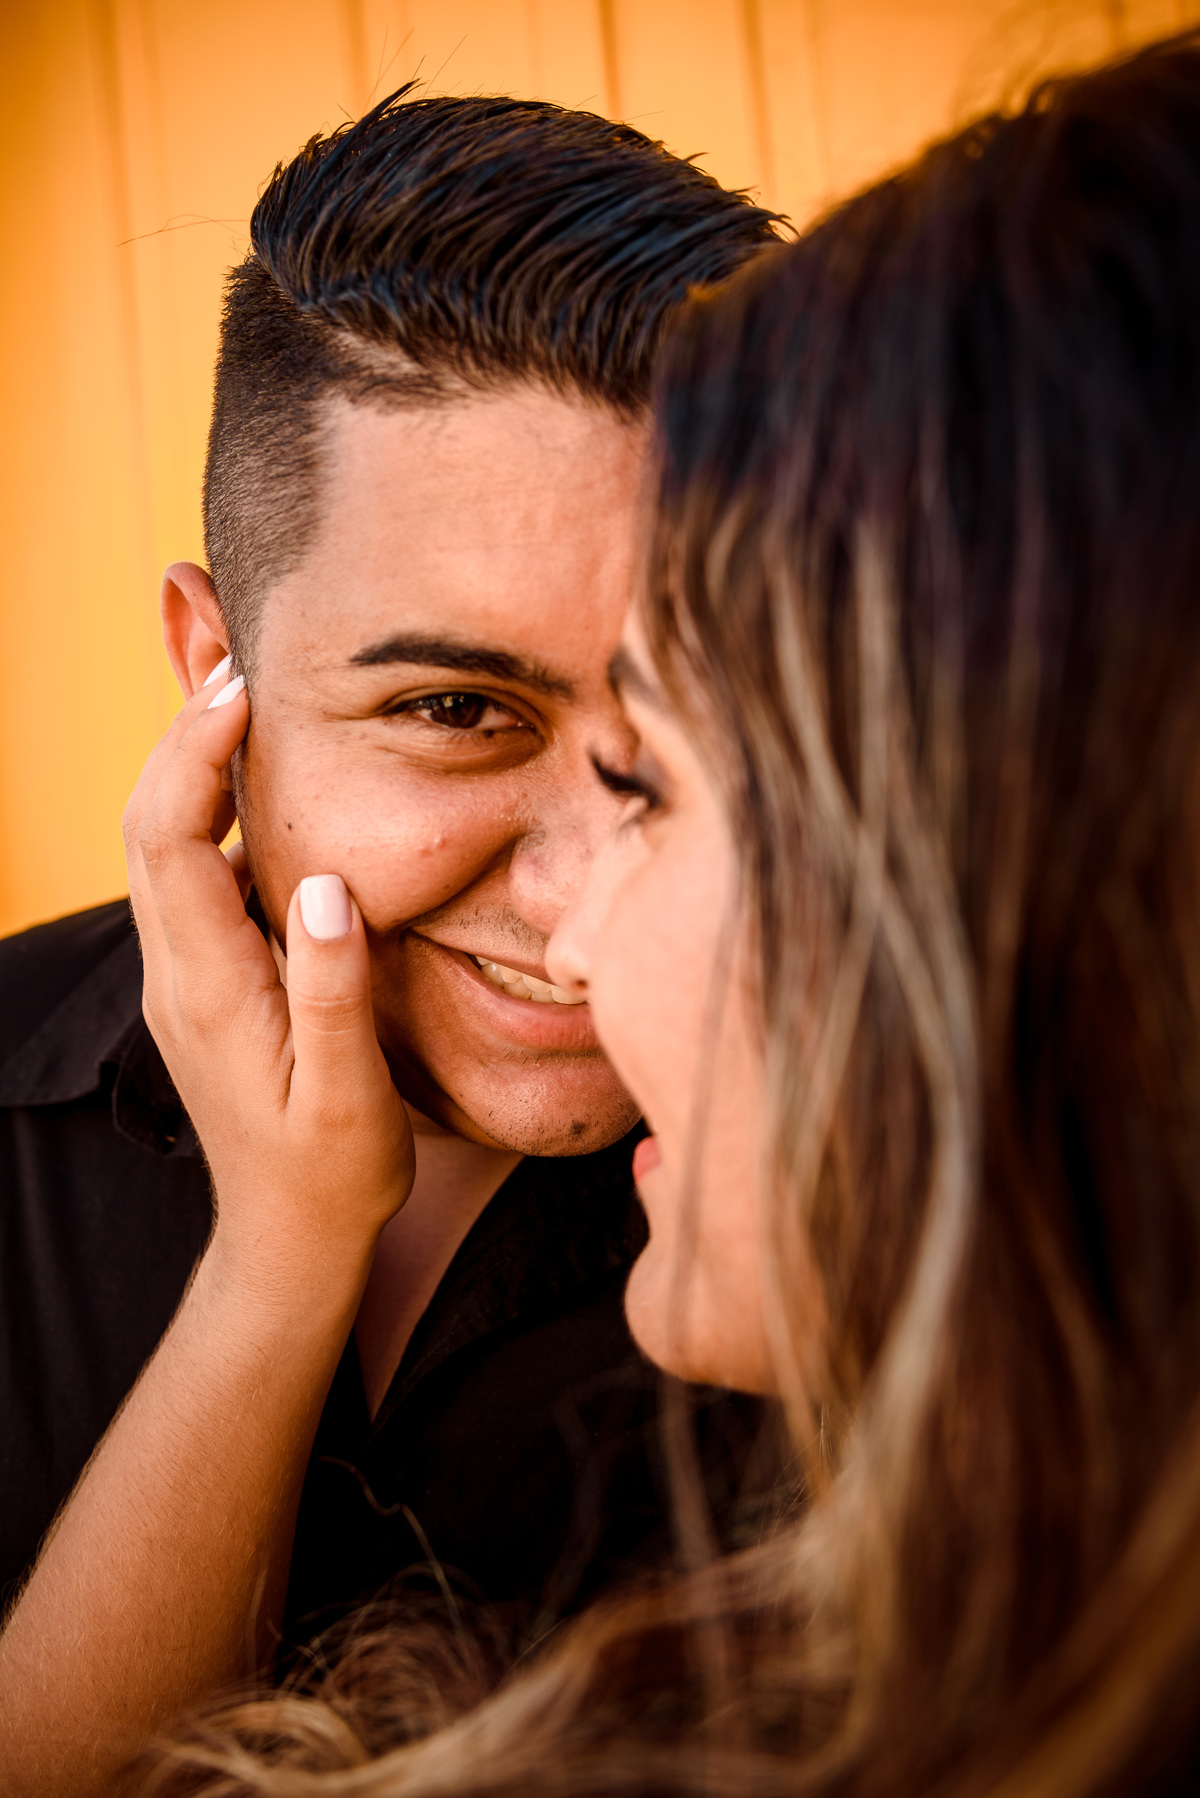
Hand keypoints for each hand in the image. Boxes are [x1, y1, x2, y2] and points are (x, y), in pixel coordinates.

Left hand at [123, 668, 414, 1297]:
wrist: (287, 1236)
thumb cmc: (332, 1171)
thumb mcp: (347, 1094)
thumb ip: (332, 990)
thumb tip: (329, 886)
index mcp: (209, 987)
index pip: (170, 840)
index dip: (194, 754)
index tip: (242, 690)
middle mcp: (178, 973)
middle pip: (147, 826)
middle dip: (181, 737)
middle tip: (238, 667)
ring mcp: (182, 979)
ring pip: (157, 848)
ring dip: (189, 770)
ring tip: (245, 707)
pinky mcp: (201, 985)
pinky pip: (184, 877)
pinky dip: (206, 816)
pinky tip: (257, 797)